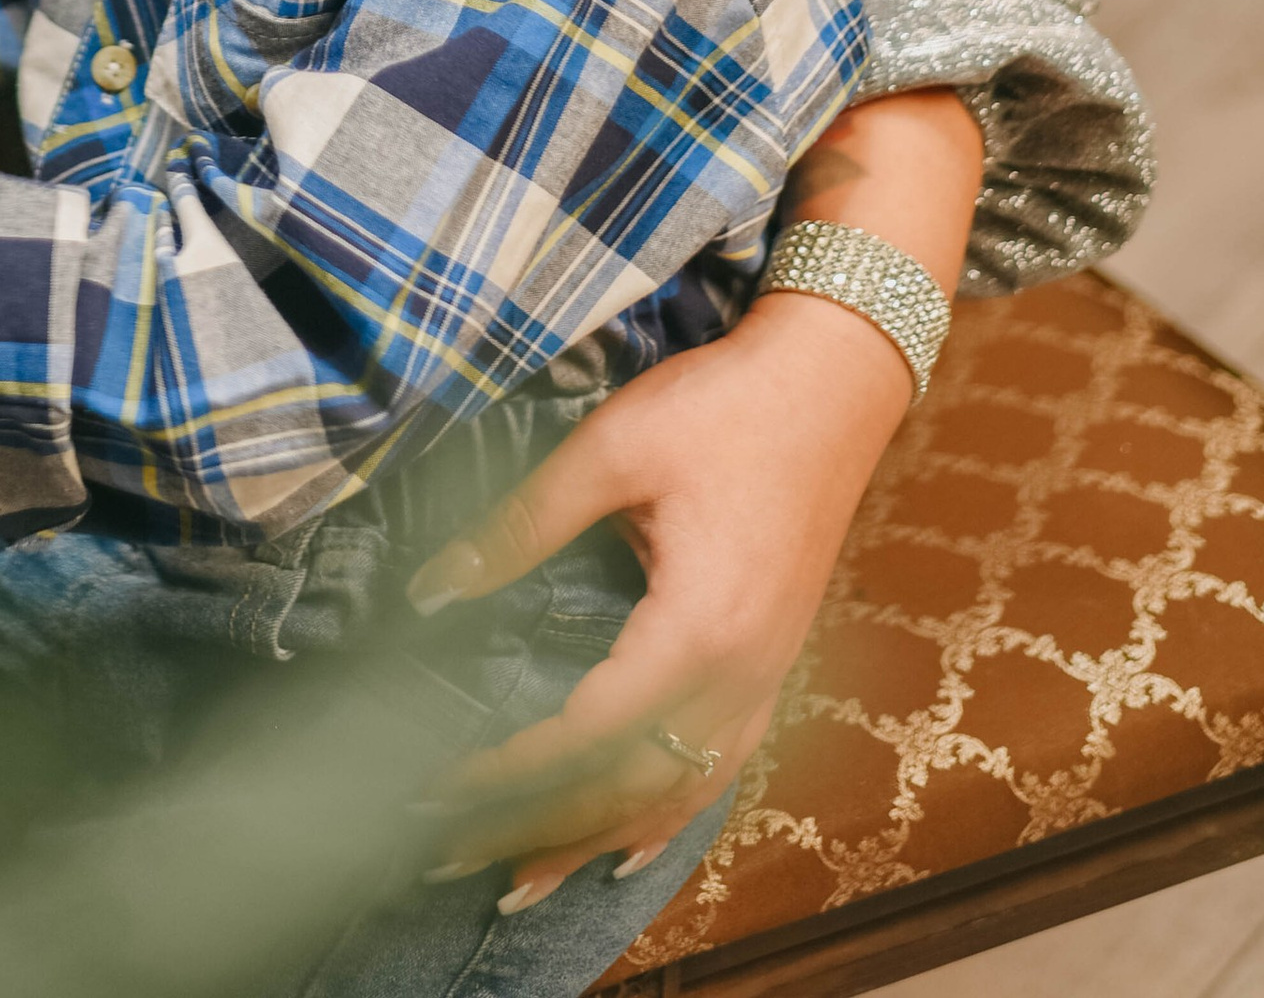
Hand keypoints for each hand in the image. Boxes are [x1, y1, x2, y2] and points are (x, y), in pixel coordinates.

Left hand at [414, 296, 913, 906]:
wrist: (832, 381)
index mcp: (697, 630)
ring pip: (675, 796)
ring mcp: (765, 679)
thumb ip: (520, 525)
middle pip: (628, 791)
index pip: (586, 736)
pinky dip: (665, 818)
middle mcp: (738, 678)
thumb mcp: (611, 450)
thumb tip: (431, 589)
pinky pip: (718, 772)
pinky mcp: (772, 665)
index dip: (508, 774)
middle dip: (535, 832)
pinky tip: (628, 846)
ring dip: (594, 842)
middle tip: (447, 854)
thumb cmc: (723, 406)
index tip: (436, 791)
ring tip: (521, 882)